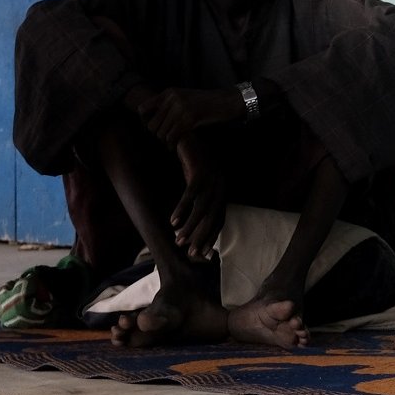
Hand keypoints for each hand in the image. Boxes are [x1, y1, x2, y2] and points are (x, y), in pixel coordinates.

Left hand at [137, 86, 244, 145]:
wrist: (228, 101)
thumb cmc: (208, 102)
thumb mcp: (185, 97)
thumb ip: (169, 105)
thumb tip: (153, 122)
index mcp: (169, 92)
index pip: (143, 109)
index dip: (144, 121)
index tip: (153, 127)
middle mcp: (172, 99)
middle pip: (151, 125)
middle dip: (158, 134)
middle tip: (166, 137)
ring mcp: (180, 108)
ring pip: (161, 133)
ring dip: (165, 141)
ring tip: (172, 142)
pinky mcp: (189, 119)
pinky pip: (172, 137)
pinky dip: (171, 144)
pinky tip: (174, 147)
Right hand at [170, 139, 226, 259]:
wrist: (189, 140)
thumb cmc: (192, 165)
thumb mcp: (198, 185)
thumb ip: (198, 200)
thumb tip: (189, 222)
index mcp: (221, 193)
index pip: (219, 220)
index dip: (211, 237)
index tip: (202, 253)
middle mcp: (220, 188)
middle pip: (212, 218)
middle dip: (202, 237)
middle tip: (191, 253)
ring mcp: (211, 181)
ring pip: (202, 210)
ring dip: (190, 227)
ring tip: (179, 241)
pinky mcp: (199, 173)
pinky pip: (191, 195)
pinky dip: (182, 209)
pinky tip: (173, 221)